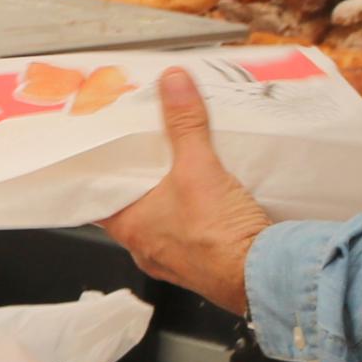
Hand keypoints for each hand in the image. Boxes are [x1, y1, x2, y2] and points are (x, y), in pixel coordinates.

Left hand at [104, 71, 272, 313]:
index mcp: (129, 228)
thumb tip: (173, 83)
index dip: (101, 173)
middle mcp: (145, 249)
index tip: (104, 153)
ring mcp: (173, 261)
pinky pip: (190, 237)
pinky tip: (208, 202)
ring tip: (178, 173)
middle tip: (147, 154)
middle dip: (140, 182)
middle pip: (131, 207)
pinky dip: (194, 219)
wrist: (264, 278)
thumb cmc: (220, 237)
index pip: (98, 196)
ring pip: (162, 223)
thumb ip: (184, 122)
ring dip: (169, 202)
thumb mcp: (198, 167)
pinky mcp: (202, 267)